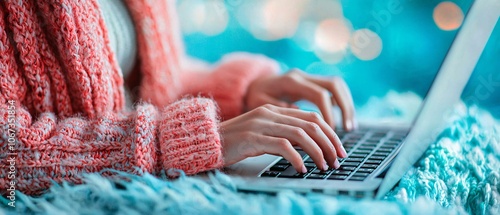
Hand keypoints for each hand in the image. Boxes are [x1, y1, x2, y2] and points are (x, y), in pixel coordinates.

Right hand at [220, 104, 347, 172]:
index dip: (330, 133)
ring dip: (318, 152)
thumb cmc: (234, 142)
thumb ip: (283, 133)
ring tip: (325, 166)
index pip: (311, 117)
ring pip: (301, 135)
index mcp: (274, 110)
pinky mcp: (252, 138)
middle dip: (330, 143)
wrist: (205, 141)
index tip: (339, 149)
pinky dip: (297, 158)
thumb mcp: (262, 134)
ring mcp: (261, 124)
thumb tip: (309, 145)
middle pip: (311, 124)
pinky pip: (282, 146)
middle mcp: (270, 114)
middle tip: (338, 160)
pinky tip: (302, 169)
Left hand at [245, 69, 355, 130]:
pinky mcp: (311, 84)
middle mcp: (302, 76)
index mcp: (291, 81)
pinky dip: (341, 104)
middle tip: (349, 129)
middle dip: (345, 107)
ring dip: (347, 105)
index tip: (330, 132)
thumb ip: (278, 110)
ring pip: (337, 86)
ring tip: (351, 127)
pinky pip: (333, 90)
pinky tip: (344, 121)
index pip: (319, 94)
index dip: (328, 114)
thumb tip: (298, 119)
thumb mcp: (259, 104)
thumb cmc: (253, 97)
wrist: (250, 84)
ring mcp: (308, 78)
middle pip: (334, 85)